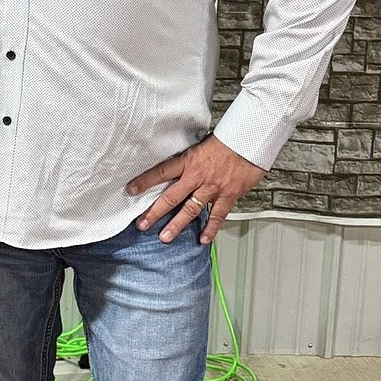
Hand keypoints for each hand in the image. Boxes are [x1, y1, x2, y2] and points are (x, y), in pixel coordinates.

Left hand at [126, 135, 265, 244]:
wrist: (250, 140)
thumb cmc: (227, 140)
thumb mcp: (200, 145)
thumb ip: (189, 160)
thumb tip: (177, 166)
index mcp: (188, 161)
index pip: (161, 172)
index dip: (144, 181)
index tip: (131, 190)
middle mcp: (197, 176)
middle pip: (171, 197)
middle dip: (155, 212)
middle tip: (142, 224)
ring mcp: (212, 188)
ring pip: (190, 210)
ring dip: (176, 225)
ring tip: (165, 237)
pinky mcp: (228, 195)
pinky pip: (217, 216)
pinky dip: (211, 229)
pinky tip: (203, 239)